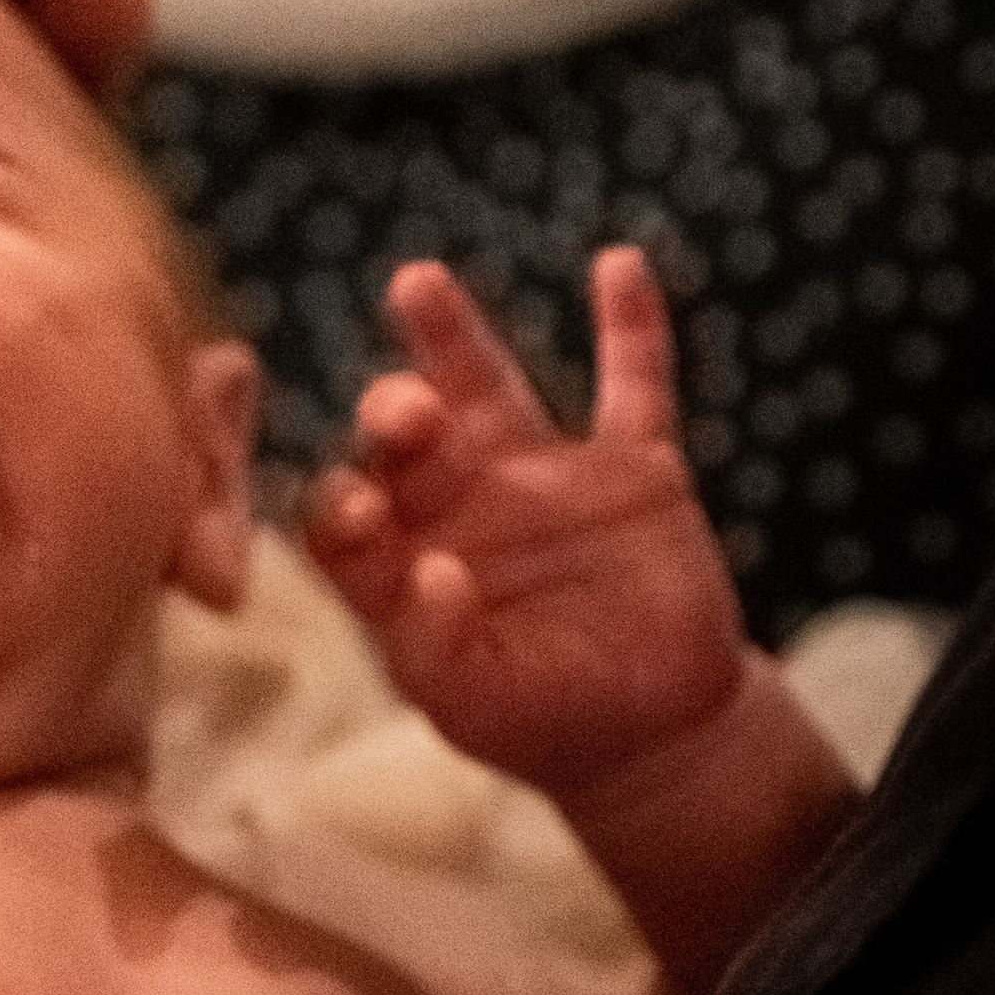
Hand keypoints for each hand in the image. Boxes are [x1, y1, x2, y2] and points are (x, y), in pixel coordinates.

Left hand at [305, 249, 749, 799]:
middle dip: (393, 413)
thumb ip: (438, 646)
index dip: (343, 505)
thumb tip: (433, 575)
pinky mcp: (629, 469)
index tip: (361, 512)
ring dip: (450, 336)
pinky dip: (630, 328)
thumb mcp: (477, 705)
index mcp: (397, 562)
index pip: (345, 515)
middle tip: (405, 410)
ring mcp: (541, 475)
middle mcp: (455, 502)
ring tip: (415, 281)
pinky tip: (621, 265)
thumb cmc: (542, 722)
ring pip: (487, 388)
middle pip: (403, 437)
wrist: (652, 729)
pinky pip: (631, 387)